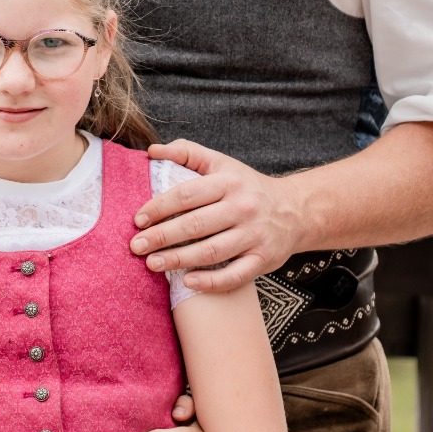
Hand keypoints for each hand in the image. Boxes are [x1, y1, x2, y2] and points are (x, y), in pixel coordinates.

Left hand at [131, 140, 303, 289]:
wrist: (295, 210)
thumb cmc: (248, 188)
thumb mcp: (222, 163)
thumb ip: (187, 153)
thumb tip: (152, 150)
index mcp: (229, 182)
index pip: (187, 194)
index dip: (159, 207)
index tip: (138, 220)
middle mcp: (242, 208)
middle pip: (195, 225)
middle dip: (162, 236)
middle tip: (136, 246)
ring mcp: (254, 235)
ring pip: (211, 251)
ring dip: (178, 259)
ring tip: (152, 264)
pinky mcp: (263, 259)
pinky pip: (234, 275)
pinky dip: (211, 281)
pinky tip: (187, 281)